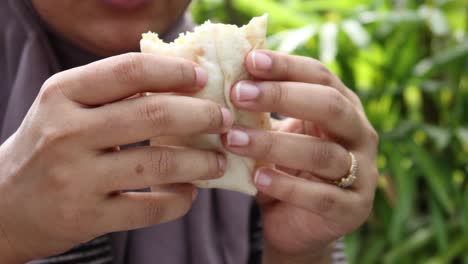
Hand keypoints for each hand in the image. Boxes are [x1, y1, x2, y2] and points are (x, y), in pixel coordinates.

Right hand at [0, 53, 231, 262]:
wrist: (3, 205)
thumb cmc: (48, 147)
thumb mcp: (67, 108)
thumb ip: (114, 92)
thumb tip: (183, 82)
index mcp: (63, 94)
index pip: (130, 70)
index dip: (176, 71)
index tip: (204, 78)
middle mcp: (66, 132)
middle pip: (153, 114)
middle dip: (202, 115)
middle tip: (223, 119)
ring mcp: (76, 178)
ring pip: (159, 164)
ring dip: (200, 161)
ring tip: (218, 160)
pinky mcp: (87, 217)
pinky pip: (151, 208)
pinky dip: (180, 200)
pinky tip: (189, 192)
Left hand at [223, 50, 377, 262]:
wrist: (297, 224)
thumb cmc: (285, 169)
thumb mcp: (276, 134)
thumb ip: (262, 110)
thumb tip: (228, 77)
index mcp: (344, 108)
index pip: (320, 76)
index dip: (287, 66)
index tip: (250, 60)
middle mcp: (361, 135)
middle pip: (330, 106)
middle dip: (283, 96)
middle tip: (239, 94)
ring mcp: (362, 173)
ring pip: (323, 153)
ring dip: (274, 145)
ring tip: (234, 140)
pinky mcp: (352, 209)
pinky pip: (321, 196)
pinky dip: (287, 186)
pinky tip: (257, 178)